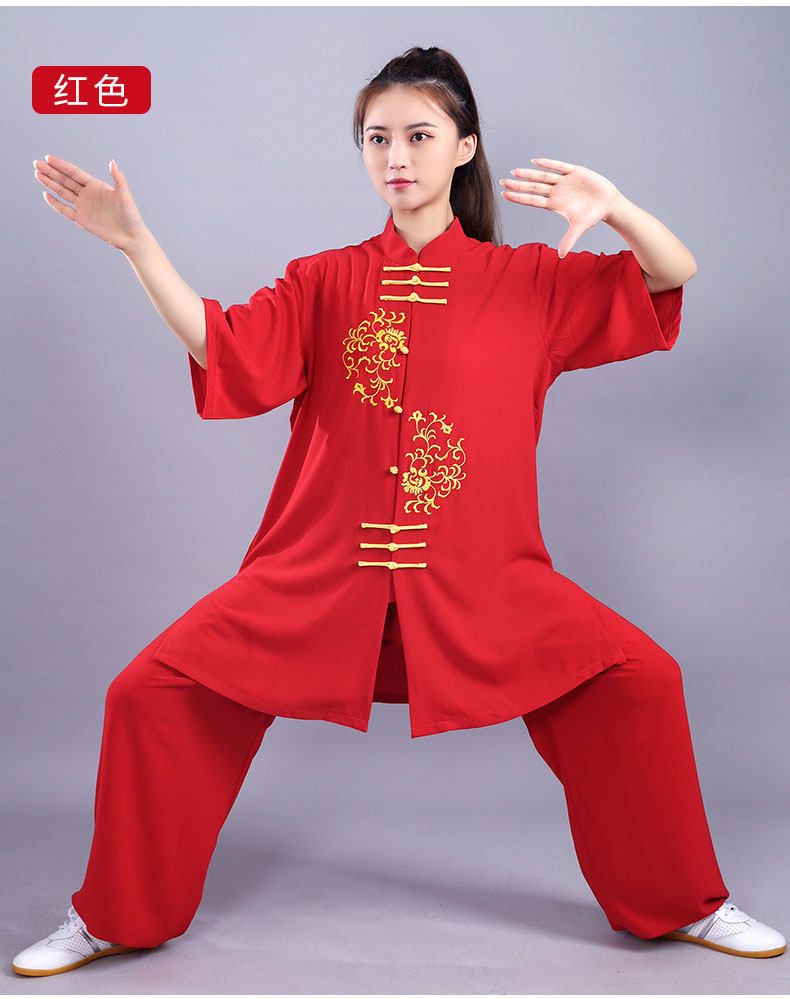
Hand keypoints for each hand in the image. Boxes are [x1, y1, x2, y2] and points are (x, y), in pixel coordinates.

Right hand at [32, 154, 146, 252]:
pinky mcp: (81, 219)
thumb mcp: (125, 197)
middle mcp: (87, 194)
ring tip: (37, 174)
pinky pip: (65, 210)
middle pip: (65, 180)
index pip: (75, 173)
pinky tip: (46, 195)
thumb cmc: (131, 216)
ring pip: (62, 192)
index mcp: (96, 186)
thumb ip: (118, 180)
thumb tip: (112, 162)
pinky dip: (55, 203)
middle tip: (36, 163)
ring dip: (50, 184)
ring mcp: (83, 206)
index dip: (62, 165)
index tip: (48, 158)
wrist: (130, 237)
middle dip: (51, 172)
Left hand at [499, 158, 619, 257]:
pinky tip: (535, 162)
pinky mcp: (575, 172)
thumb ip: (570, 239)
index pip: (532, 201)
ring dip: (530, 174)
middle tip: (503, 181)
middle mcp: (556, 192)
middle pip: (534, 187)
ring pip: (543, 176)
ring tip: (515, 172)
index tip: (504, 194)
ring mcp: (564, 181)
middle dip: (519, 185)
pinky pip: (560, 167)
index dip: (519, 198)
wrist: (607, 203)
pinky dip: (549, 164)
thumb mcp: (580, 227)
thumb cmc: (592, 215)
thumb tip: (561, 255)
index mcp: (554, 204)